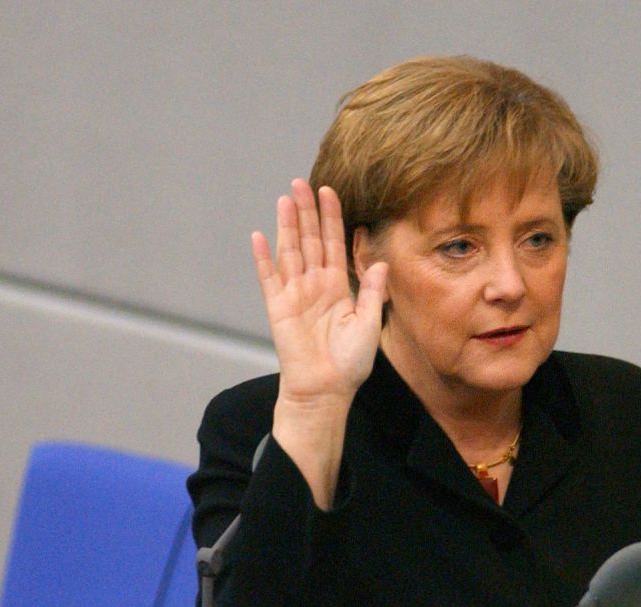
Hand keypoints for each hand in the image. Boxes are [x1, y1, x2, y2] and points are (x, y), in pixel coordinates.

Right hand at [253, 179, 387, 409]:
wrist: (327, 389)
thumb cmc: (350, 362)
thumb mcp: (369, 323)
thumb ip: (372, 292)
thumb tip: (380, 262)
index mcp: (338, 286)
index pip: (333, 244)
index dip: (332, 218)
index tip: (329, 191)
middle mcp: (315, 285)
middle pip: (310, 240)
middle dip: (307, 212)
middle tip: (302, 182)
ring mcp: (294, 293)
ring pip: (290, 251)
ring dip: (287, 225)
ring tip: (285, 199)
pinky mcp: (278, 307)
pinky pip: (269, 278)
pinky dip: (263, 258)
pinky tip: (259, 236)